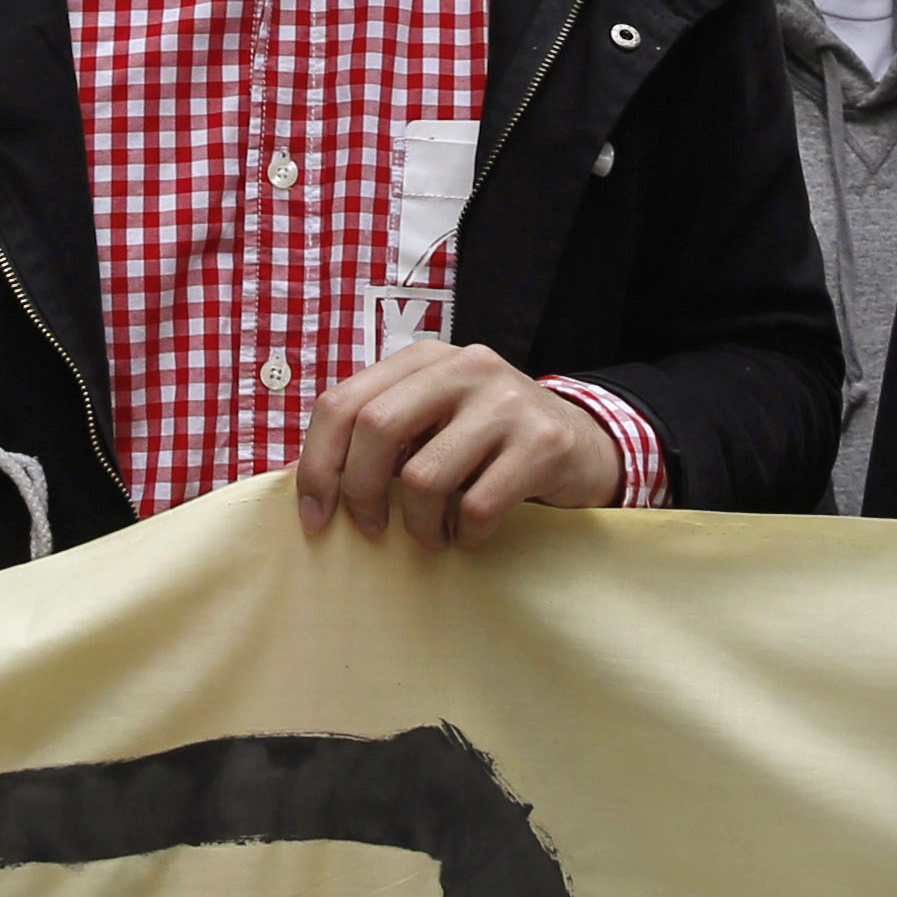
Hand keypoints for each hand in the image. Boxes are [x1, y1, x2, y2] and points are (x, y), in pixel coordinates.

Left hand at [297, 343, 620, 548]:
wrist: (585, 446)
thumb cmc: (488, 445)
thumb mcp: (434, 421)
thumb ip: (382, 435)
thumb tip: (311, 489)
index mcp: (424, 359)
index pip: (342, 403)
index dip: (319, 465)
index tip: (315, 517)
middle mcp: (464, 366)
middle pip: (376, 430)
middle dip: (362, 493)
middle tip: (372, 530)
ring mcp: (507, 401)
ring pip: (425, 477)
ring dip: (420, 526)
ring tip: (433, 537)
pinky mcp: (543, 442)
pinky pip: (478, 507)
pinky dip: (466, 536)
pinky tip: (472, 537)